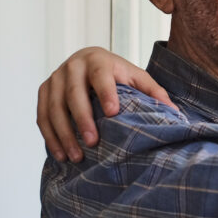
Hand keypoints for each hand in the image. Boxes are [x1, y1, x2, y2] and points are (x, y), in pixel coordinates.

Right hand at [36, 47, 175, 161]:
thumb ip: (154, 92)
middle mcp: (73, 66)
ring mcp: (55, 78)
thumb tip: (175, 113)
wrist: (89, 61)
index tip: (113, 113)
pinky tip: (60, 154)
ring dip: (63, 133)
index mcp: (98, 60)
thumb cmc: (117, 74)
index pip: (101, 75)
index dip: (106, 93)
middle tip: (93, 143)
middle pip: (74, 93)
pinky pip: (42, 115)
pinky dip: (50, 136)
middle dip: (82, 119)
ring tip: (76, 157)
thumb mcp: (137, 78)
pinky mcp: (44, 91)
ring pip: (54, 107)